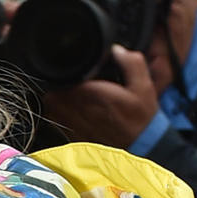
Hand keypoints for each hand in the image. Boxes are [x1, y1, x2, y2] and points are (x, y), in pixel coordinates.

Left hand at [39, 46, 160, 148]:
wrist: (142, 147)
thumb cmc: (141, 118)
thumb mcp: (144, 86)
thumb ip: (131, 64)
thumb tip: (116, 50)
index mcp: (93, 94)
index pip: (65, 78)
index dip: (68, 72)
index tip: (76, 70)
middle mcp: (78, 110)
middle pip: (54, 91)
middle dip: (60, 85)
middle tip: (72, 82)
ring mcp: (73, 124)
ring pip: (52, 106)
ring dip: (58, 99)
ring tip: (72, 95)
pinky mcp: (72, 135)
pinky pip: (57, 120)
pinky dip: (61, 113)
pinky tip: (76, 110)